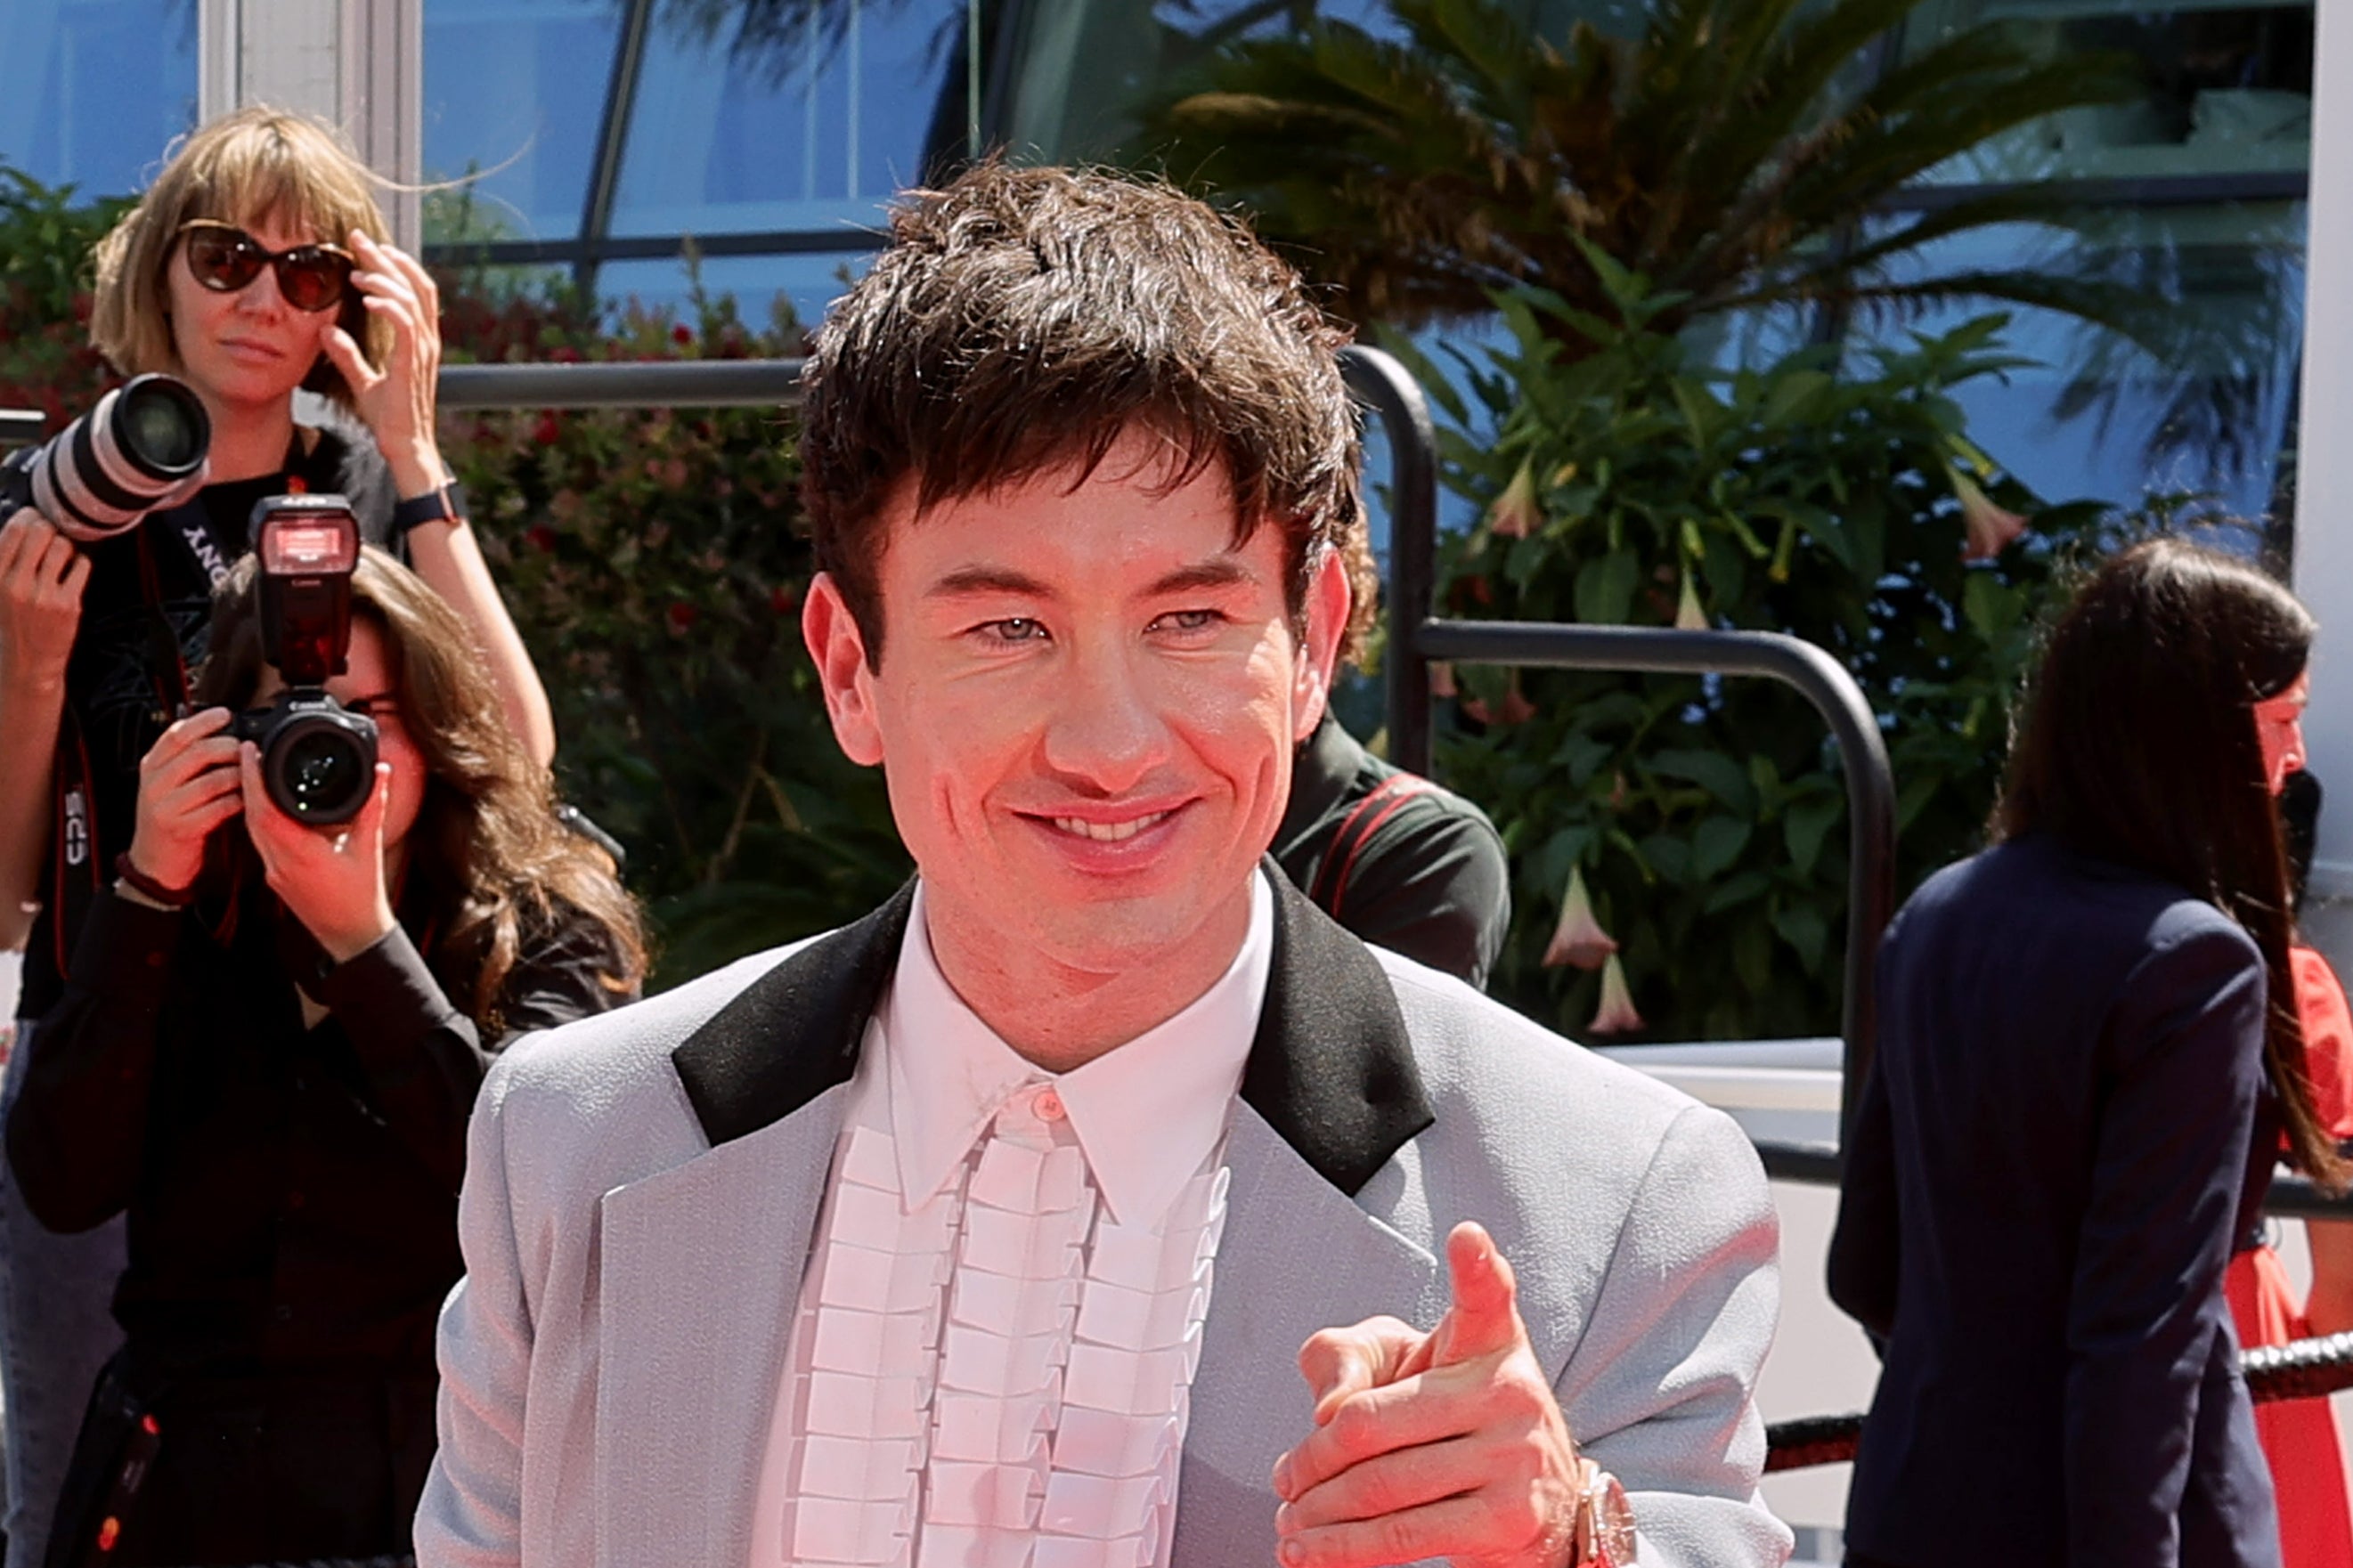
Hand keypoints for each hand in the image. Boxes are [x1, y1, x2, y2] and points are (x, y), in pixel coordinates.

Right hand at [0, 509, 90, 692]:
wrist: (27, 664)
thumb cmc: (13, 625)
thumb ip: (6, 560)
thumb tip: (23, 523)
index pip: (13, 530)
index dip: (28, 516)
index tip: (34, 516)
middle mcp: (16, 583)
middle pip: (41, 532)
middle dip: (50, 528)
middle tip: (52, 534)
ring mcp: (44, 593)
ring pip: (63, 546)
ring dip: (66, 545)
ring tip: (61, 555)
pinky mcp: (68, 604)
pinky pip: (81, 565)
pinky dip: (79, 562)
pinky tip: (72, 570)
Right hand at [126, 708, 243, 893]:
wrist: (154, 861)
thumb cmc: (170, 816)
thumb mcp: (168, 782)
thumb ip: (186, 759)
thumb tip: (221, 731)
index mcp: (151, 766)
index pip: (176, 734)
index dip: (204, 721)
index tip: (226, 714)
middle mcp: (154, 784)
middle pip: (198, 753)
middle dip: (230, 748)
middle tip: (246, 749)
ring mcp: (166, 807)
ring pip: (212, 781)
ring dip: (239, 776)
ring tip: (250, 775)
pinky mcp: (181, 829)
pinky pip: (218, 809)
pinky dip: (237, 802)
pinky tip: (244, 800)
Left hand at [240, 745, 396, 963]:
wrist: (353, 937)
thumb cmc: (364, 898)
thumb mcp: (370, 847)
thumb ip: (373, 806)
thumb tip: (380, 771)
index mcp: (301, 855)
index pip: (266, 810)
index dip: (254, 778)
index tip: (251, 751)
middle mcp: (280, 864)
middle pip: (251, 816)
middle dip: (246, 781)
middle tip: (246, 752)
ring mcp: (274, 873)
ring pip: (251, 829)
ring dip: (249, 799)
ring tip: (253, 771)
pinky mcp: (275, 877)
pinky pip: (259, 841)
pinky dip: (258, 817)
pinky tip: (265, 804)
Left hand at [319, 231, 445, 496]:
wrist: (405, 447)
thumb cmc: (390, 420)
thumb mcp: (363, 381)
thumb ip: (347, 355)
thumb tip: (325, 330)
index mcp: (418, 341)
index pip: (414, 290)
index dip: (394, 264)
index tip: (367, 246)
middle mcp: (426, 341)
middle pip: (415, 285)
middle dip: (387, 258)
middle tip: (359, 239)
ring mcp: (422, 352)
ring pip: (411, 298)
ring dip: (384, 278)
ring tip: (357, 271)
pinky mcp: (412, 363)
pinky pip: (406, 323)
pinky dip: (388, 305)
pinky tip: (367, 296)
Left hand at [1272, 1222, 1584, 1567]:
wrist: (1533, 1502)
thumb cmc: (1448, 1416)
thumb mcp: (1404, 1363)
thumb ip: (1349, 1359)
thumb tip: (1329, 1413)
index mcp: (1489, 1341)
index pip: (1485, 1297)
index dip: (1477, 1266)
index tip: (1467, 1238)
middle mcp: (1510, 1392)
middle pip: (1375, 1423)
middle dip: (1313, 1459)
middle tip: (1284, 1478)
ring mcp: (1516, 1458)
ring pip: (1384, 1486)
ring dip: (1319, 1510)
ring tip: (1288, 1521)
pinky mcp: (1509, 1521)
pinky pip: (1406, 1537)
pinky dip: (1344, 1550)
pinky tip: (1308, 1552)